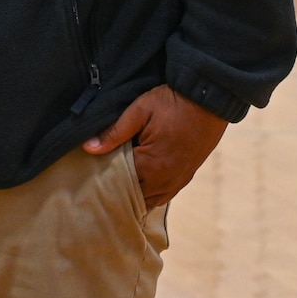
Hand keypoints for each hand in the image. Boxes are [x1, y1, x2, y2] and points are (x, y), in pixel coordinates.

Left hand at [83, 84, 228, 208]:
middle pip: (137, 195)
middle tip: (102, 177)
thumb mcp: (138, 112)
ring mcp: (180, 179)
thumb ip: (114, 132)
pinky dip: (153, 191)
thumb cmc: (171, 103)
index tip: (93, 173)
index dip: (106, 179)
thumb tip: (88, 148)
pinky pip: (167, 193)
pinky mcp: (188, 174)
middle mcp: (167, 179)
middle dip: (121, 189)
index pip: (121, 184)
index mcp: (152, 165)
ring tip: (120, 181)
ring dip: (138, 192)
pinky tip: (141, 182)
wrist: (207, 99)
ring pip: (153, 198)